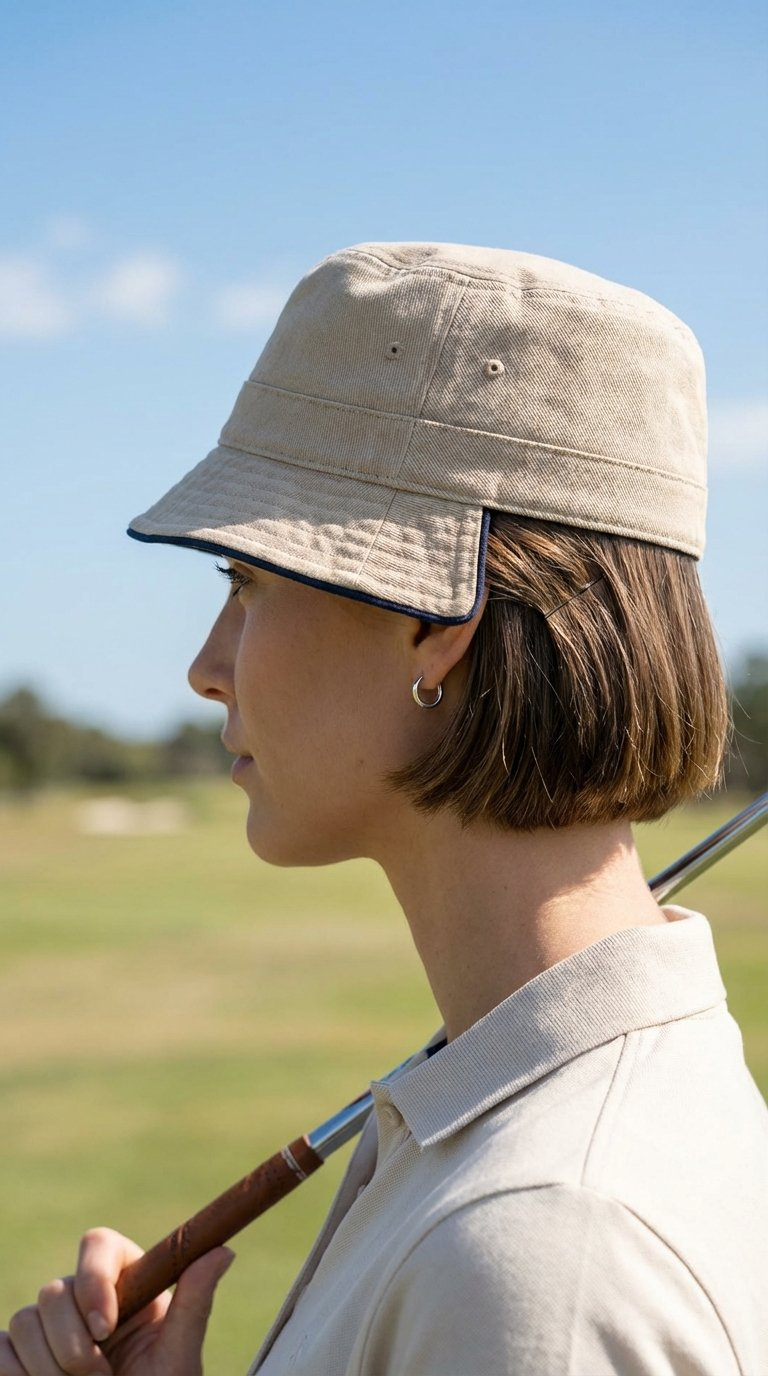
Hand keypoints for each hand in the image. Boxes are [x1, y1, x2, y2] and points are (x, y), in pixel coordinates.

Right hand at [0, 1228, 234, 1375]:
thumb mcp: (179, 1359)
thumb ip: (195, 1305)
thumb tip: (224, 1250)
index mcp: (128, 1284)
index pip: (98, 1243)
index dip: (93, 1280)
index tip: (106, 1327)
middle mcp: (85, 1298)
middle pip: (54, 1290)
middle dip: (74, 1346)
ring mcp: (48, 1327)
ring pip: (23, 1321)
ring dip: (48, 1368)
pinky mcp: (18, 1355)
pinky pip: (0, 1349)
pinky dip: (17, 1373)